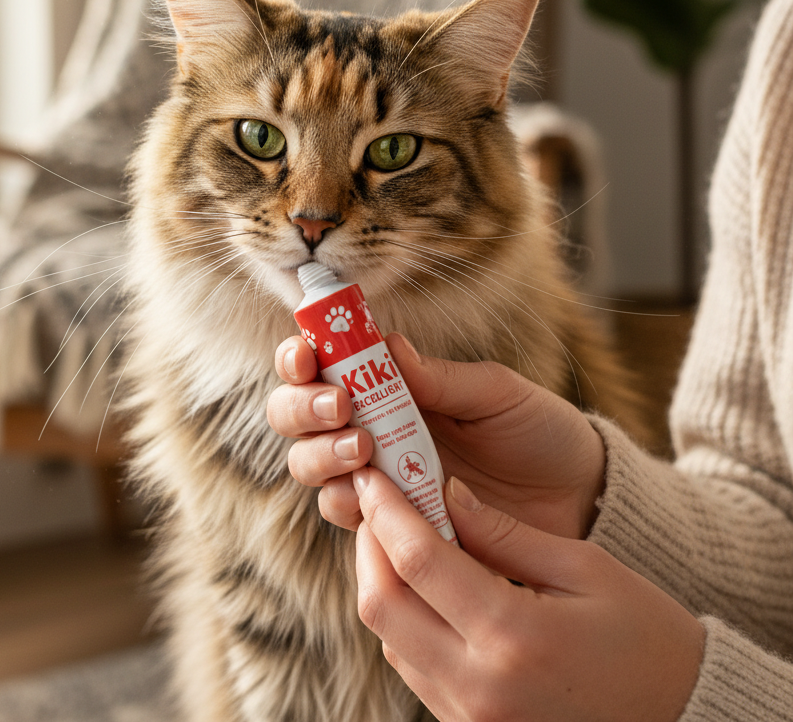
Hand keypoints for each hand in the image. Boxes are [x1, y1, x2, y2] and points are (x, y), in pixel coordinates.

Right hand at [268, 334, 605, 539]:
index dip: (299, 357)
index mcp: (389, 385)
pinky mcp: (389, 526)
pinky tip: (375, 498)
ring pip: (308, 465)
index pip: (321, 364)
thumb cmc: (539, 434)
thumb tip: (387, 345)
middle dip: (301, 408)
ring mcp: (375, 479)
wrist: (579, 503)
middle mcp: (369, 428)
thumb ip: (441, 378)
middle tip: (340, 408)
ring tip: (364, 450)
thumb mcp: (498, 394)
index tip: (308, 355)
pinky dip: (347, 503)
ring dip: (320, 454)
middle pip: (294, 415)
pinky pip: (344, 515)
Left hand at [355, 467, 704, 721]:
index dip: (386, 511)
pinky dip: (404, 618)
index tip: (373, 475)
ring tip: (398, 533)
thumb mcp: (584, 567)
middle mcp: (479, 687)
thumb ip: (503, 531)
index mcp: (513, 637)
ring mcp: (471, 718)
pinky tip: (422, 583)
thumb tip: (444, 492)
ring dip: (381, 580)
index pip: (417, 562)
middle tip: (379, 500)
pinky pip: (411, 666)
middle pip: (381, 604)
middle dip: (369, 544)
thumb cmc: (646, 637)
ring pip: (388, 637)